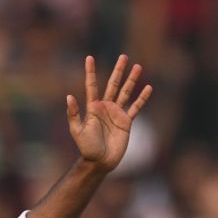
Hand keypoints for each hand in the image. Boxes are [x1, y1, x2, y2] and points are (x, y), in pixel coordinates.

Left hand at [67, 55, 151, 172]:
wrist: (100, 161)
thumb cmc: (87, 147)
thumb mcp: (77, 131)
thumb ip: (74, 114)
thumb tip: (69, 96)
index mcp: (93, 107)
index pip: (91, 86)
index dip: (90, 72)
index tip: (89, 58)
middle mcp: (105, 107)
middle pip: (113, 84)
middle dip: (118, 70)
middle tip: (123, 56)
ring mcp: (117, 113)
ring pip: (125, 92)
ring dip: (132, 80)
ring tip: (138, 66)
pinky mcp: (126, 121)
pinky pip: (136, 107)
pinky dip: (141, 98)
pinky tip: (148, 88)